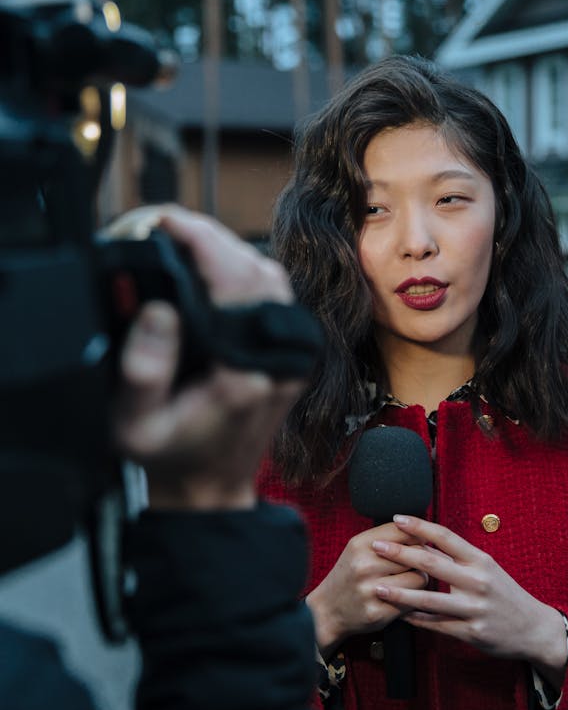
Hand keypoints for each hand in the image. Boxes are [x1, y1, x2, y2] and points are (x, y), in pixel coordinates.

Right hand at [112, 207, 302, 510]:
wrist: (210, 487)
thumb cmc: (172, 456)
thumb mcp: (134, 425)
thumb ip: (143, 369)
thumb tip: (159, 308)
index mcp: (245, 372)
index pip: (235, 283)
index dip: (201, 241)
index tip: (165, 222)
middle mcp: (279, 358)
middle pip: (257, 270)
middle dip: (210, 237)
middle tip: (165, 226)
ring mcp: (291, 353)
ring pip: (270, 276)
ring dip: (228, 250)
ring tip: (182, 242)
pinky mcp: (290, 349)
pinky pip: (272, 293)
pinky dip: (241, 271)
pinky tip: (209, 269)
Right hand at [306, 522, 428, 657]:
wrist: (326, 610)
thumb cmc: (349, 575)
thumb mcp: (359, 548)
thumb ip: (386, 537)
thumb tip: (423, 531)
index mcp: (360, 544)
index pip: (404, 531)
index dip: (418, 535)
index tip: (420, 541)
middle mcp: (364, 566)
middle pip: (416, 553)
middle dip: (421, 558)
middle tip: (416, 562)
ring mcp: (371, 590)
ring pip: (419, 578)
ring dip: (420, 578)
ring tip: (410, 579)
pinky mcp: (379, 613)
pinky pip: (413, 601)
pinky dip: (413, 598)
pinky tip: (404, 596)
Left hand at [372, 516, 567, 687]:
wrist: (534, 629)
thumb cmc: (504, 594)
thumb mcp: (486, 569)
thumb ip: (457, 557)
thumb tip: (424, 541)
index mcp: (480, 560)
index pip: (445, 537)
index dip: (420, 526)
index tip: (397, 518)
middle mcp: (478, 581)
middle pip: (432, 563)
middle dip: (400, 554)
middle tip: (376, 546)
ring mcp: (474, 608)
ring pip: (430, 599)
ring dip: (400, 594)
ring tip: (378, 588)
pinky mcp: (472, 632)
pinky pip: (437, 625)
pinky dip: (416, 620)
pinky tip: (399, 616)